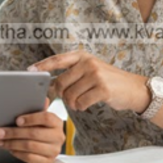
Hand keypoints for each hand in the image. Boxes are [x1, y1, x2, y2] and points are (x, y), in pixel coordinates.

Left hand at [0, 99, 64, 162]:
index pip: (46, 118)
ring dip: (12, 143)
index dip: (31, 118)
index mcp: (56, 123)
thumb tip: (42, 98)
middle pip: (35, 133)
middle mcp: (58, 137)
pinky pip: (30, 157)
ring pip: (30, 146)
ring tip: (0, 141)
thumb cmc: (38, 133)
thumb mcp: (38, 121)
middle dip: (14, 132)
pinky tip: (10, 149)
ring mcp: (53, 151)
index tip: (17, 120)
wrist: (41, 155)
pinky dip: (18, 153)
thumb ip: (37, 110)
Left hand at [30, 50, 148, 112]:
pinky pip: (81, 102)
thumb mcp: (90, 70)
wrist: (133, 89)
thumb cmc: (108, 81)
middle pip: (60, 82)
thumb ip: (72, 74)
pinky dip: (81, 107)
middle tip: (67, 98)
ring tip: (80, 101)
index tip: (30, 71)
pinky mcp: (102, 89)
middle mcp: (88, 63)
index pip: (57, 60)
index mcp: (82, 56)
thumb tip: (49, 84)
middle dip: (60, 94)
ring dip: (72, 103)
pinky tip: (86, 104)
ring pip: (70, 94)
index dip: (42, 66)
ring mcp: (96, 75)